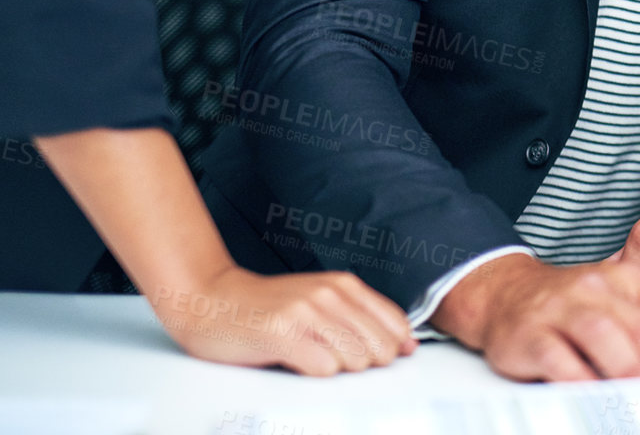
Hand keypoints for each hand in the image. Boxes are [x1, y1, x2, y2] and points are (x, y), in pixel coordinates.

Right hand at [151, 265, 416, 375]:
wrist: (210, 299)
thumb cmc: (266, 308)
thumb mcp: (321, 301)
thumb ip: (362, 318)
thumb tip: (408, 344)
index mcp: (344, 285)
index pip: (396, 324)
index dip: (392, 349)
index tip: (372, 358)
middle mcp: (329, 294)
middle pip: (380, 347)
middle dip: (365, 365)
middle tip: (332, 360)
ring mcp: (305, 312)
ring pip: (355, 359)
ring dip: (337, 370)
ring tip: (310, 358)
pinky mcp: (281, 333)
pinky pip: (323, 368)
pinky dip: (315, 374)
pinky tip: (295, 363)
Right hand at [431, 252, 639, 380]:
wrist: (505, 291)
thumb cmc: (570, 301)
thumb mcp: (617, 299)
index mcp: (627, 277)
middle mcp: (597, 287)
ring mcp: (563, 308)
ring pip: (604, 336)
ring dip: (632, 371)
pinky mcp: (531, 333)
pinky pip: (558, 359)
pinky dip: (581, 380)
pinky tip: (597, 396)